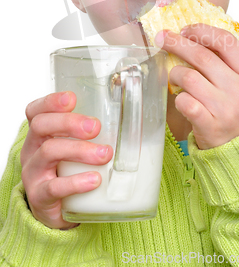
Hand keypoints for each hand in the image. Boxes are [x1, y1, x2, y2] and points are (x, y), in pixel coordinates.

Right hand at [20, 92, 112, 228]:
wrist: (58, 212)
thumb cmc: (70, 171)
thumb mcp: (76, 147)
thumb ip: (92, 130)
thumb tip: (132, 108)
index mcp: (41, 134)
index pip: (36, 111)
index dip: (51, 101)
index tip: (72, 98)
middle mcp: (32, 150)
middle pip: (41, 126)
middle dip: (69, 122)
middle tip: (96, 127)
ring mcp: (33, 174)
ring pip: (49, 152)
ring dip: (79, 150)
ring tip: (105, 154)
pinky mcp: (40, 198)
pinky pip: (53, 188)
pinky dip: (76, 182)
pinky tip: (94, 180)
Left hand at [156, 25, 238, 148]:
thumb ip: (227, 63)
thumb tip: (194, 35)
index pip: (226, 42)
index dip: (202, 31)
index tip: (186, 29)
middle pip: (203, 56)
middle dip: (178, 43)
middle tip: (163, 38)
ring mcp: (227, 110)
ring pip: (189, 78)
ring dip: (176, 74)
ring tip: (175, 77)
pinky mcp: (210, 126)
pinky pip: (184, 102)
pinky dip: (178, 98)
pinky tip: (181, 99)